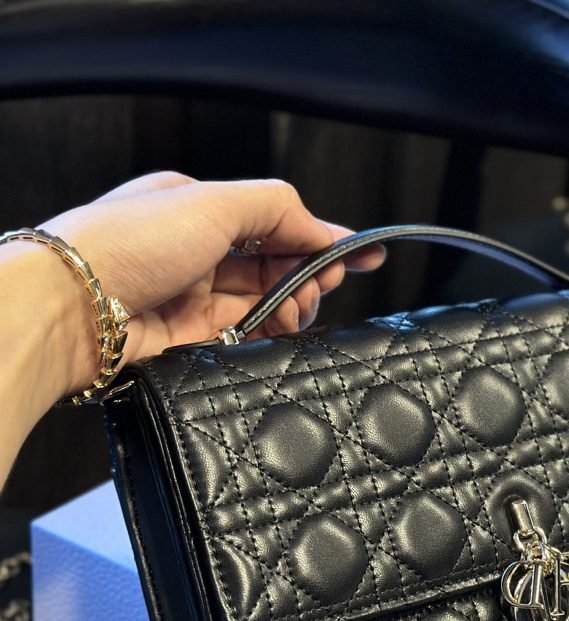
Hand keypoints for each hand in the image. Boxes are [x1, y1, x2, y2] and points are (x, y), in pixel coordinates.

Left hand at [36, 172, 384, 396]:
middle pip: (273, 260)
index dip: (320, 236)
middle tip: (327, 284)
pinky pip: (241, 331)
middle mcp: (194, 246)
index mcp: (197, 204)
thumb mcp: (213, 204)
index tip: (363, 255)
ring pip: (262, 297)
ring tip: (299, 310)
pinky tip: (280, 329)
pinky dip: (267, 330)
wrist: (71, 307)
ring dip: (291, 302)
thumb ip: (277, 209)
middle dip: (308, 271)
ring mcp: (190, 290)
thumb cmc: (126, 243)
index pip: (274, 218)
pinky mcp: (186, 333)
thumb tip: (322, 229)